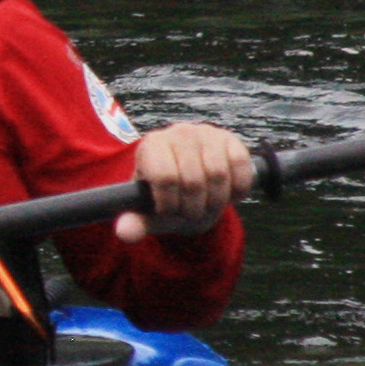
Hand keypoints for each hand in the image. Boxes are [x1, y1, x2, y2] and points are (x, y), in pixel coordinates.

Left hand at [114, 121, 253, 243]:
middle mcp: (178, 133)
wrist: (192, 186)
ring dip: (216, 201)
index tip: (168, 211)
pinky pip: (240, 166)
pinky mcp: (230, 139)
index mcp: (152, 145)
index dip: (170, 204)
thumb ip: (136, 222)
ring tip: (207, 205)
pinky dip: (237, 189)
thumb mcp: (149, 212)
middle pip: (193, 180)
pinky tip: (228, 194)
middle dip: (194, 208)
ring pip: (218, 174)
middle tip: (191, 213)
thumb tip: (124, 233)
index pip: (164, 177)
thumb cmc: (166, 197)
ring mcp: (206, 133)